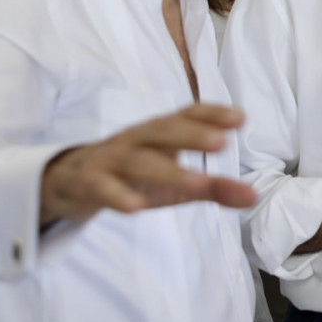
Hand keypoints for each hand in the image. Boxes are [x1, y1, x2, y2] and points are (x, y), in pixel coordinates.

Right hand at [40, 104, 257, 227]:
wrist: (66, 182)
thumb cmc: (130, 176)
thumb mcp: (173, 183)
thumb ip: (213, 188)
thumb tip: (255, 197)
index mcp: (157, 134)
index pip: (184, 116)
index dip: (210, 114)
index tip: (240, 118)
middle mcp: (134, 140)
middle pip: (163, 132)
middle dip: (192, 135)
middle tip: (222, 143)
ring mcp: (108, 159)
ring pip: (136, 160)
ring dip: (166, 170)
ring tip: (195, 184)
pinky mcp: (85, 182)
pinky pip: (100, 187)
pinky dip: (117, 195)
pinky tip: (136, 207)